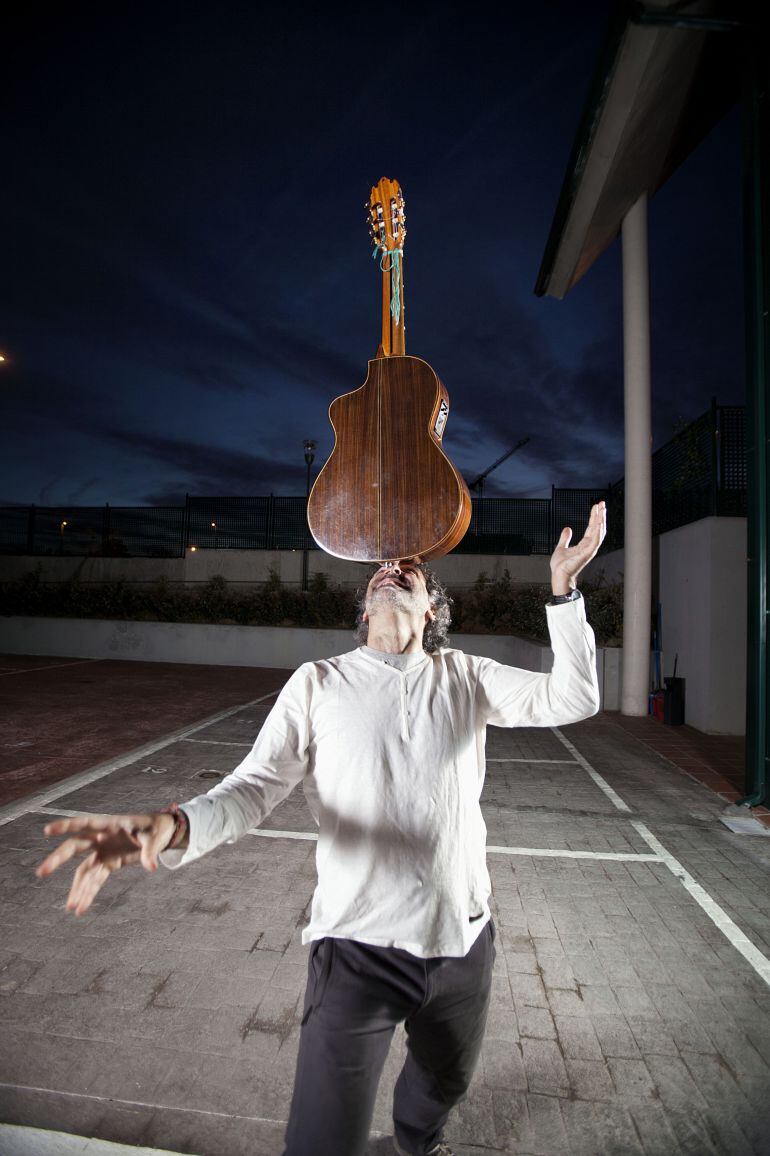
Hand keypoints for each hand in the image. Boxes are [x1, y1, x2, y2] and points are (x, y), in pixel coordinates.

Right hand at [35, 812, 174, 915]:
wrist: (162, 833)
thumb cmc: (157, 828)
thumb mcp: (155, 837)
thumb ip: (150, 851)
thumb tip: (151, 866)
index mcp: (111, 825)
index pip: (85, 824)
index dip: (66, 826)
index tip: (47, 831)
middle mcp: (102, 838)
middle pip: (75, 848)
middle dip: (58, 859)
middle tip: (41, 872)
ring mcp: (103, 851)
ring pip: (83, 870)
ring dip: (76, 888)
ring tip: (70, 906)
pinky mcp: (109, 862)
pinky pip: (95, 879)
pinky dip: (89, 893)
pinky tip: (81, 907)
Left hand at [550, 501, 606, 593]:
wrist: (558, 575)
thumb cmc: (561, 565)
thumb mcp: (561, 547)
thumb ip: (565, 538)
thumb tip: (568, 528)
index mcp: (584, 544)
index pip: (591, 527)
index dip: (594, 516)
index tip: (596, 506)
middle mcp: (589, 546)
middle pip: (597, 527)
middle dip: (600, 515)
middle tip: (602, 503)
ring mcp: (589, 550)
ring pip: (599, 532)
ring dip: (601, 520)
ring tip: (602, 510)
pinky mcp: (587, 553)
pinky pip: (595, 541)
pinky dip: (598, 532)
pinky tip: (600, 523)